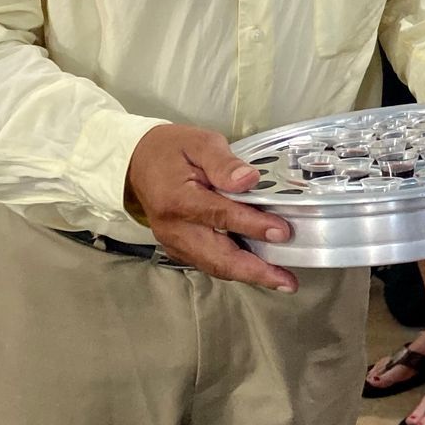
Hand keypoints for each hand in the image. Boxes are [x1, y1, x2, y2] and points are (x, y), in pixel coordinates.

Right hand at [125, 124, 296, 292]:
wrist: (138, 161)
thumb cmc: (171, 149)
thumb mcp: (199, 143)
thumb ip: (224, 163)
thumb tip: (249, 180)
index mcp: (178, 200)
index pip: (221, 217)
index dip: (254, 226)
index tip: (282, 232)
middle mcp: (174, 228)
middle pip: (218, 257)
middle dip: (255, 272)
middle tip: (286, 281)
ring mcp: (174, 242)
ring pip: (214, 265)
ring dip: (247, 275)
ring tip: (279, 280)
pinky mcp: (178, 247)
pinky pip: (208, 262)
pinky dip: (233, 268)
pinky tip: (257, 268)